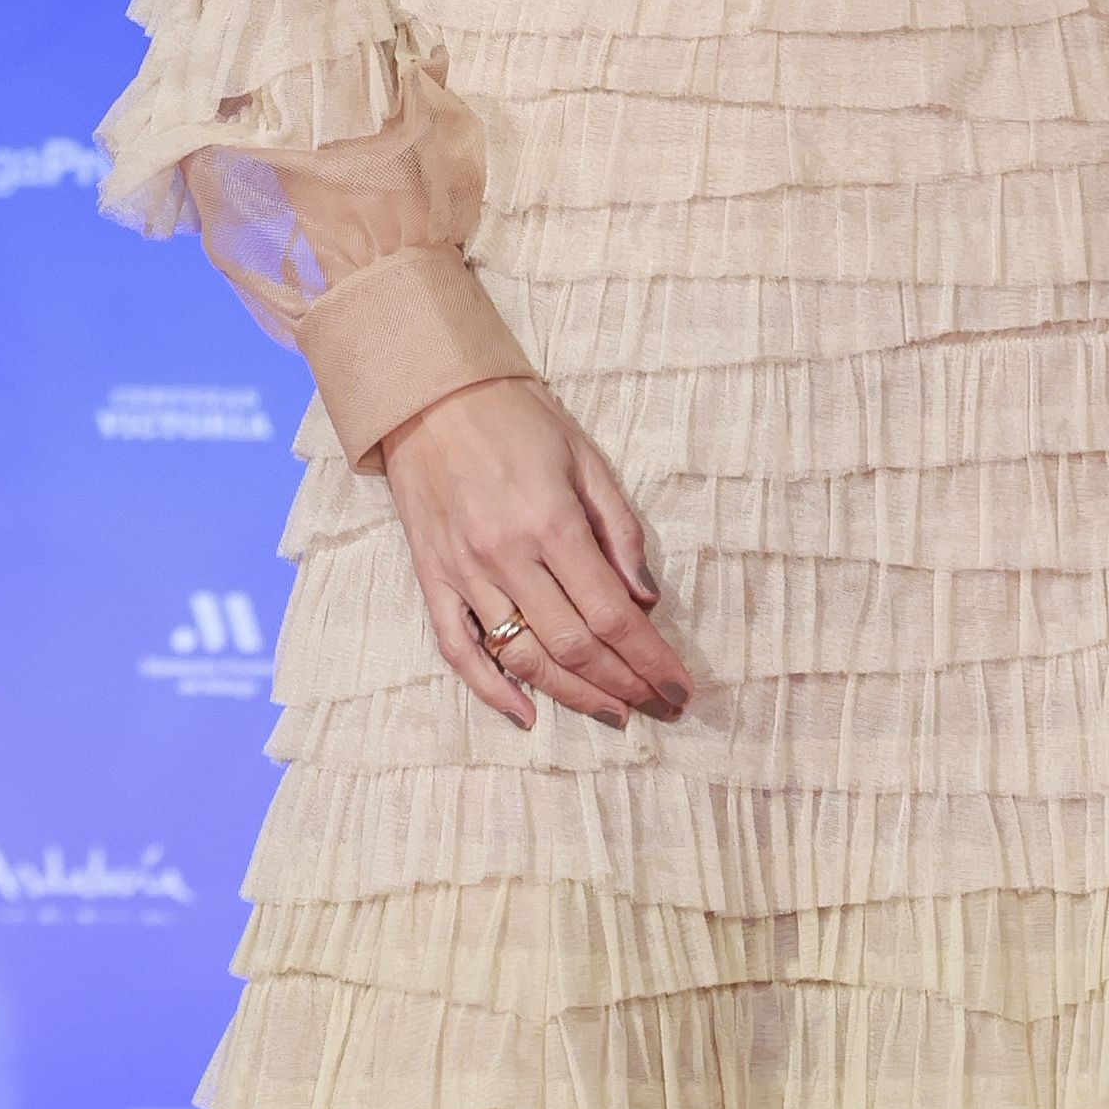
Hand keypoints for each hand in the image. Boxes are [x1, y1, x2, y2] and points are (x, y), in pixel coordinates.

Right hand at [380, 373, 690, 731]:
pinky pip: (459, 649)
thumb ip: (620, 531)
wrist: (430, 395)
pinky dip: (491, 689)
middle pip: (573, 644)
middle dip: (623, 684)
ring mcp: (464, 571)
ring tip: (612, 714)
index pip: (612, 614)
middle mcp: (506, 555)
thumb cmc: (518, 419)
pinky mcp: (431, 578)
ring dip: (572, 695)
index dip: (650, 659)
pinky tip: (527, 714)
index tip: (679, 688)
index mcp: (552, 523)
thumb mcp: (586, 459)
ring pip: (523, 656)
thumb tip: (647, 598)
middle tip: (658, 707)